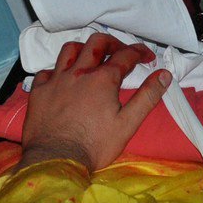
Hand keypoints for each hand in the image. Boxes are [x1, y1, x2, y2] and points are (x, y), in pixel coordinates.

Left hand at [19, 33, 172, 171]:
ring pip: (70, 50)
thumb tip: (164, 75)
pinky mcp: (39, 91)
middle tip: (122, 52)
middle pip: (97, 42)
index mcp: (102, 79)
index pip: (125, 55)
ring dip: (84, 49)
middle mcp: (78, 73)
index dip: (140, 53)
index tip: (147, 58)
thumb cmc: (94, 145)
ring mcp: (55, 80)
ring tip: (92, 58)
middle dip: (113, 42)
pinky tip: (62, 79)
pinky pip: (47, 71)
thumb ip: (147, 97)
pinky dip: (58, 70)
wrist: (55, 160)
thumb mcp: (128, 124)